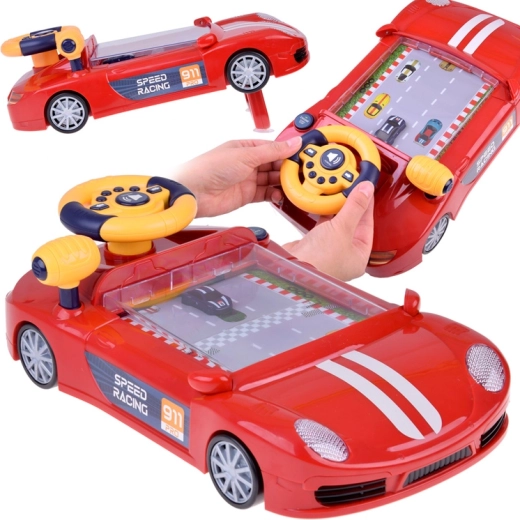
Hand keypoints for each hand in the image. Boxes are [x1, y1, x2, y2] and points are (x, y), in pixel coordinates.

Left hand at [173, 137, 301, 217]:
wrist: (194, 192)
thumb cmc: (209, 168)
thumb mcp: (246, 155)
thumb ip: (272, 151)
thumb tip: (293, 142)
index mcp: (246, 147)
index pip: (273, 148)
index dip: (288, 152)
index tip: (303, 156)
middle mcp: (247, 163)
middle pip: (274, 165)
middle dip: (288, 169)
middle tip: (301, 173)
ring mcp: (247, 180)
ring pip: (272, 180)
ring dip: (282, 183)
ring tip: (293, 185)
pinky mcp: (246, 196)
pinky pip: (266, 194)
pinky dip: (275, 195)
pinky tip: (280, 195)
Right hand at [283, 182, 374, 280]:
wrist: (293, 266)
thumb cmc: (320, 260)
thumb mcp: (343, 228)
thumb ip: (355, 207)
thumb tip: (367, 190)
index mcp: (359, 257)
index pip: (368, 227)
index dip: (367, 207)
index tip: (366, 191)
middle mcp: (345, 256)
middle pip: (353, 225)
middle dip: (352, 207)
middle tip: (353, 188)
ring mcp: (328, 251)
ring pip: (337, 226)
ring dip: (337, 210)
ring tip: (340, 194)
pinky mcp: (314, 246)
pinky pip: (323, 227)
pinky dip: (324, 215)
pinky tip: (324, 205)